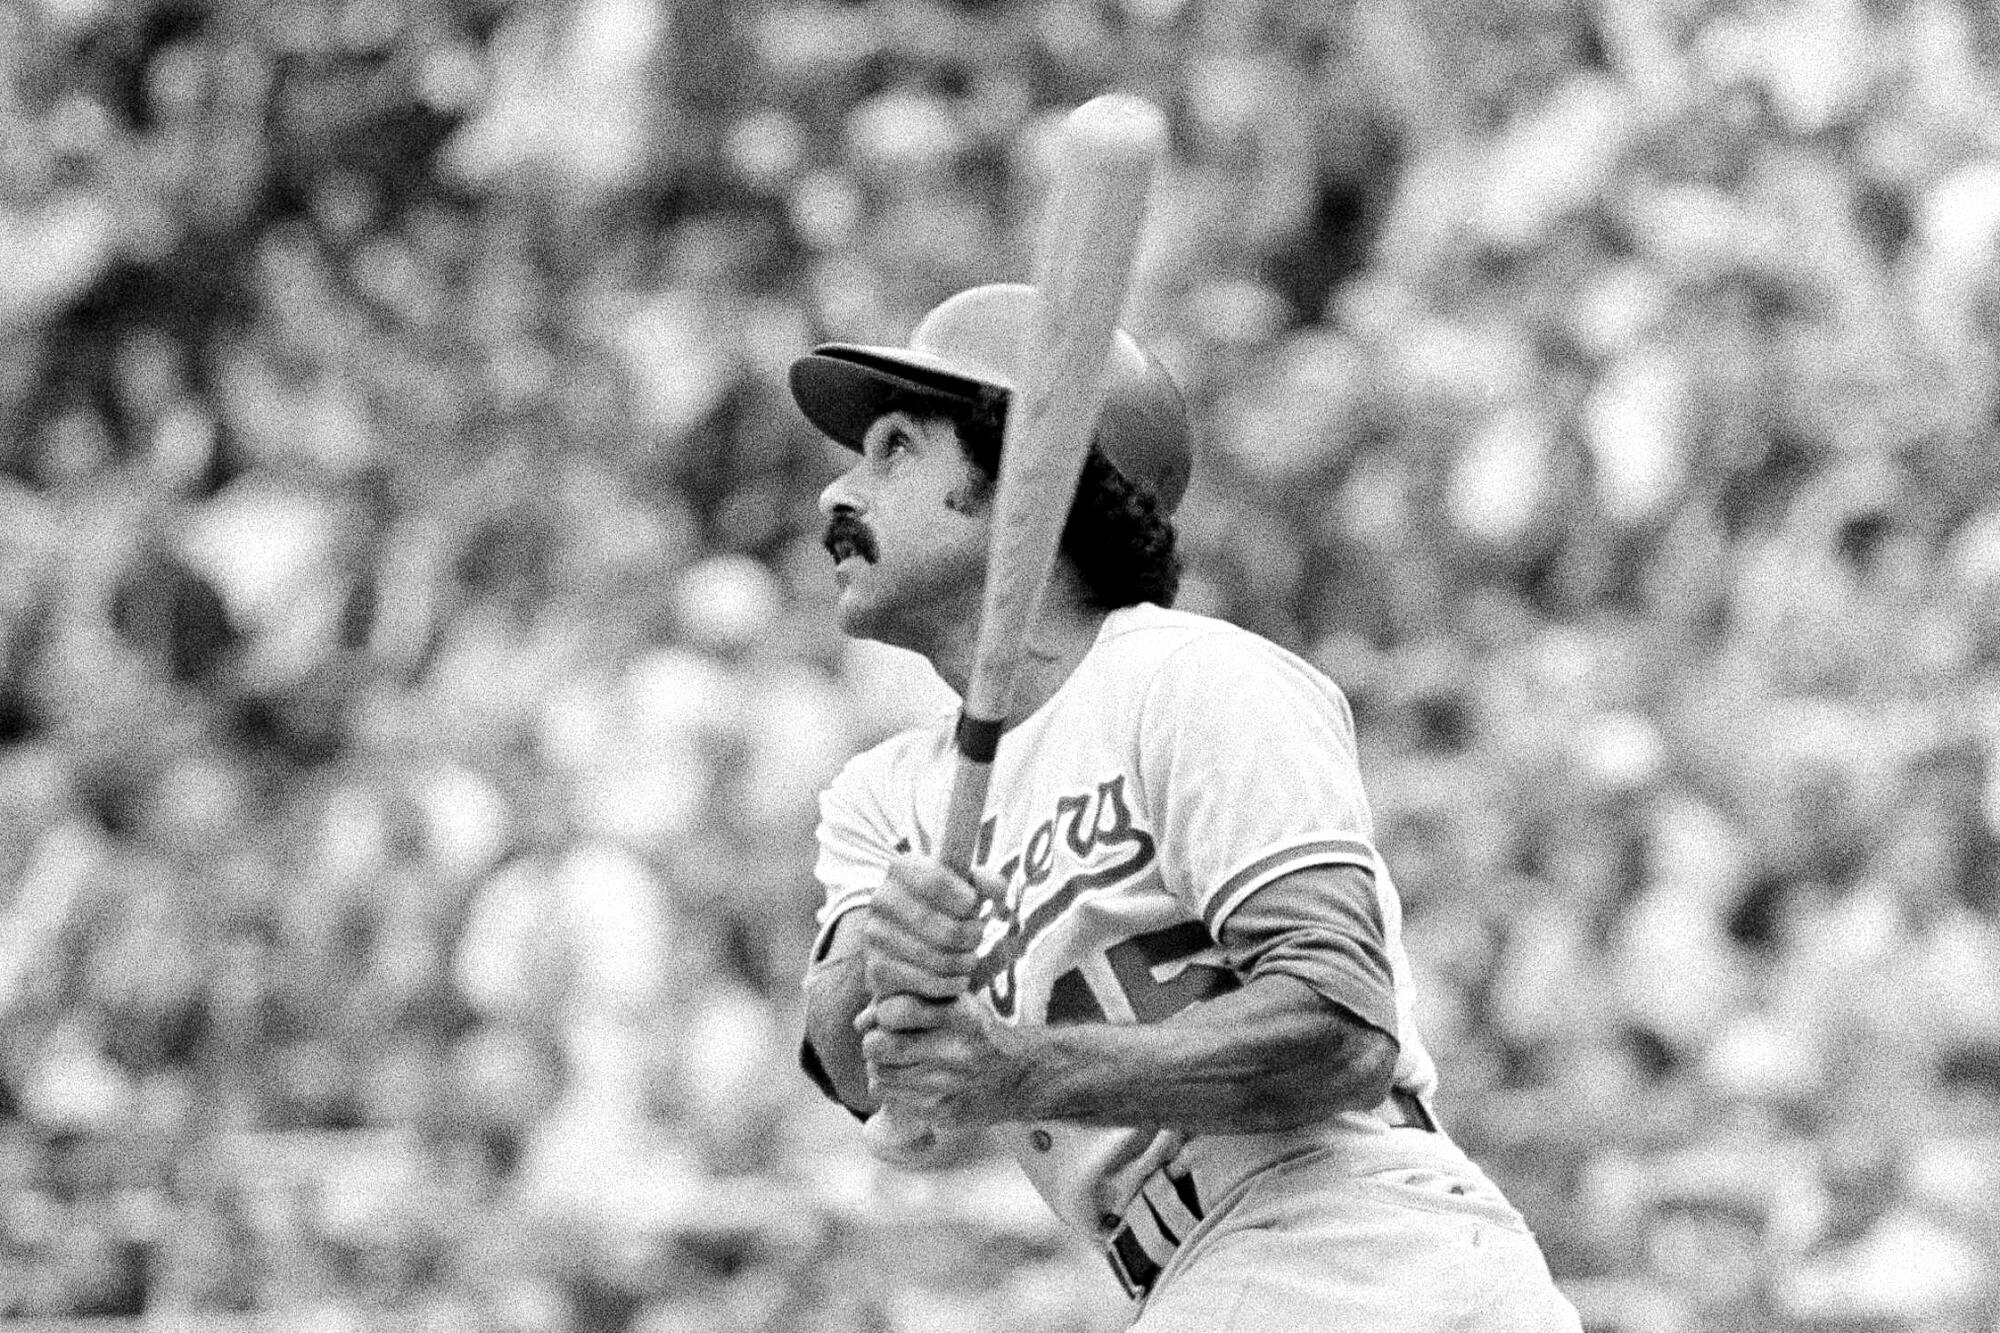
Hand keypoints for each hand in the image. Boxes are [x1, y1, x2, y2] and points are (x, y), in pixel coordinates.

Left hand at [859, 992, 1026, 1124]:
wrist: (1022, 1075)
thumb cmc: (976, 1031)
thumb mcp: (953, 1002)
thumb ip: (905, 1001)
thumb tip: (859, 1022)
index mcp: (961, 1015)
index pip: (893, 1011)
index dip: (883, 1012)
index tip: (891, 1015)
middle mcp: (957, 1050)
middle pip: (878, 1046)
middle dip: (874, 1041)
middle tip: (885, 1041)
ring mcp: (950, 1086)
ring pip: (878, 1074)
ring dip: (881, 1065)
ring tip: (899, 1061)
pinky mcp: (943, 1111)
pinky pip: (890, 1097)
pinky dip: (892, 1087)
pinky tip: (911, 1079)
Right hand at [862, 853, 992, 1001]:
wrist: (906, 949)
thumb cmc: (944, 910)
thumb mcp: (964, 889)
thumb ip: (985, 882)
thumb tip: (997, 890)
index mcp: (903, 869)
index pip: (936, 881)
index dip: (965, 900)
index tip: (972, 905)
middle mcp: (882, 898)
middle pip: (947, 929)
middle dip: (972, 936)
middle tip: (977, 936)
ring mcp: (875, 934)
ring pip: (939, 959)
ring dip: (964, 963)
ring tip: (969, 959)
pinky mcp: (876, 968)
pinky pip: (927, 982)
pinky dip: (950, 984)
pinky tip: (958, 979)